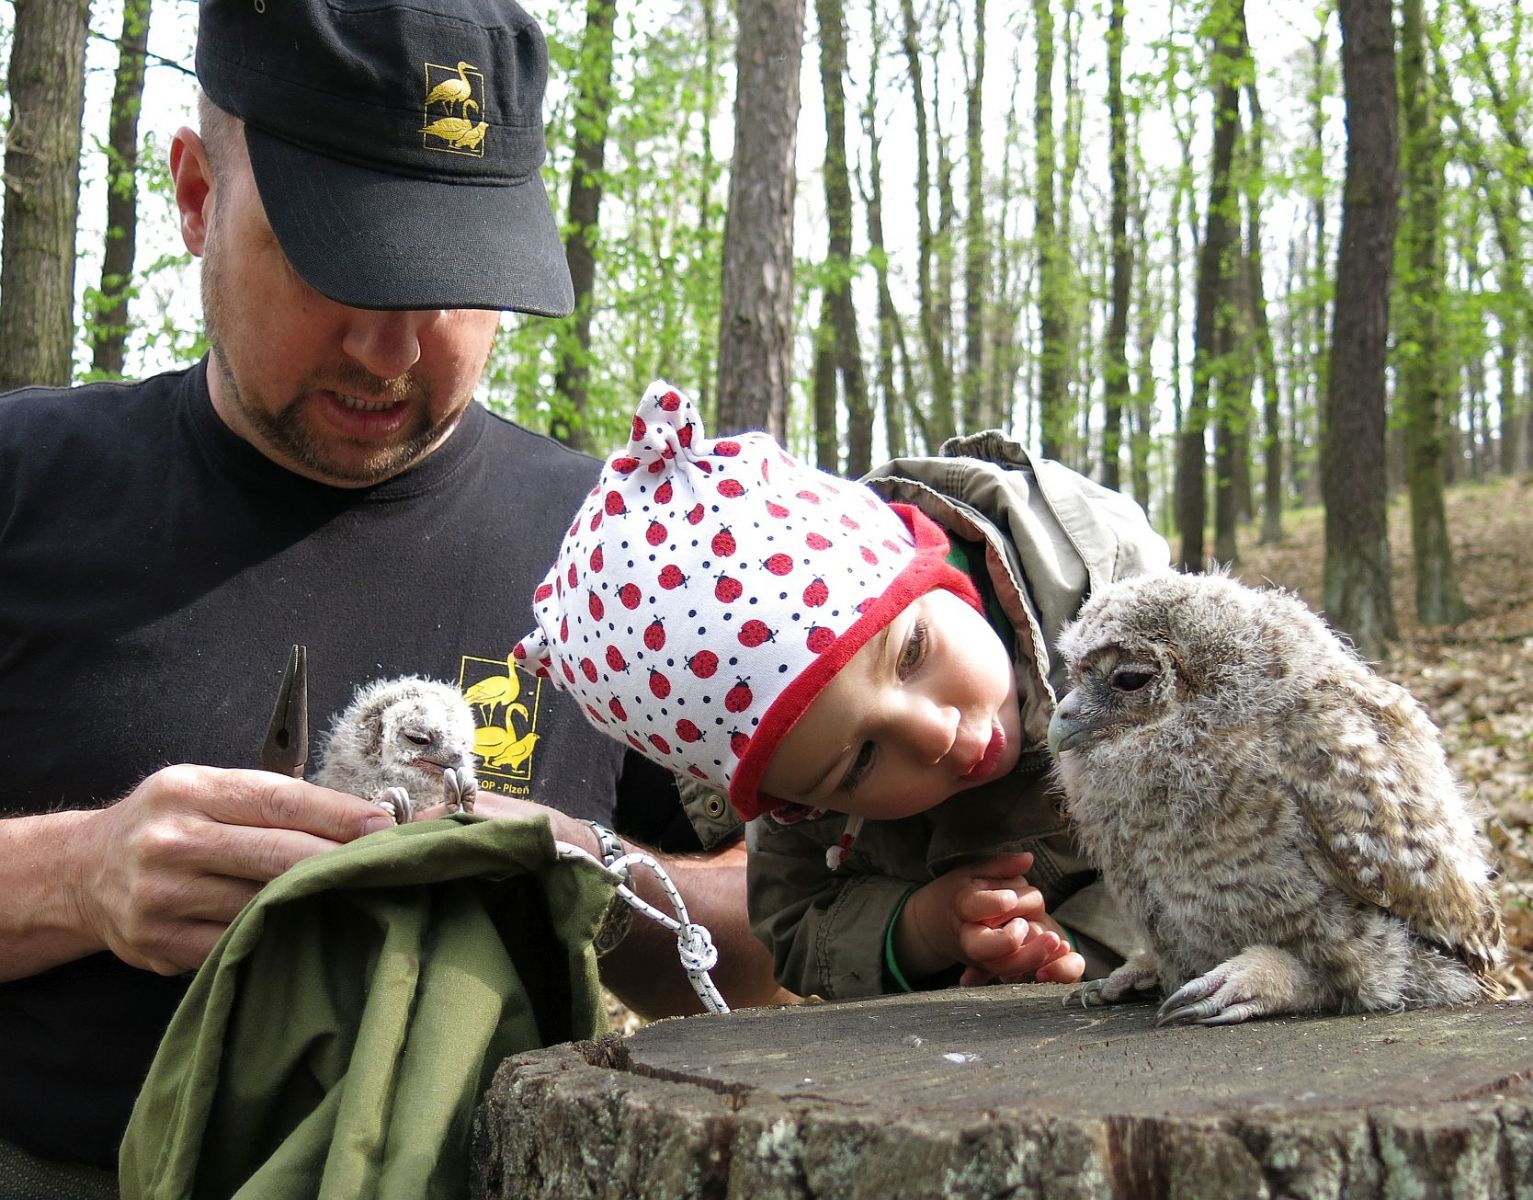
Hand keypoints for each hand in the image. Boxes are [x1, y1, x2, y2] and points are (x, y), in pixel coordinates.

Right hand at [70, 764, 394, 974]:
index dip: (340, 815)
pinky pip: (238, 943)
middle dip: (341, 861)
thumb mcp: (208, 791)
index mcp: (188, 791)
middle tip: (392, 866)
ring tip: (361, 898)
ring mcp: (161, 897)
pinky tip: (311, 930)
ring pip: (263, 905)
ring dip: (317, 904)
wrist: (81, 873)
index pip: (279, 801)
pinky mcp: (161, 944)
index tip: (388, 826)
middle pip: (277, 855)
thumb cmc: (169, 824)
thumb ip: (273, 802)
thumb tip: (364, 817)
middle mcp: (170, 841)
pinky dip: (280, 936)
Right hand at [896, 852, 1083, 985]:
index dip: (993, 904)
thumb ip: (1001, 866)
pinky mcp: (995, 968)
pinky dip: (1035, 966)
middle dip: (1009, 940)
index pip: (971, 906)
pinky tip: (1056, 953)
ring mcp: (981, 957)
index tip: (1010, 898)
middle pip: (984, 947)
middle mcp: (968, 936)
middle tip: (1026, 925)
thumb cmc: (961, 892)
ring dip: (1030, 956)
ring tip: (1052, 939)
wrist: (938, 925)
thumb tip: (1028, 859)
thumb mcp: (974, 872)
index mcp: (961, 905)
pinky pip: (1014, 974)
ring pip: (1002, 967)